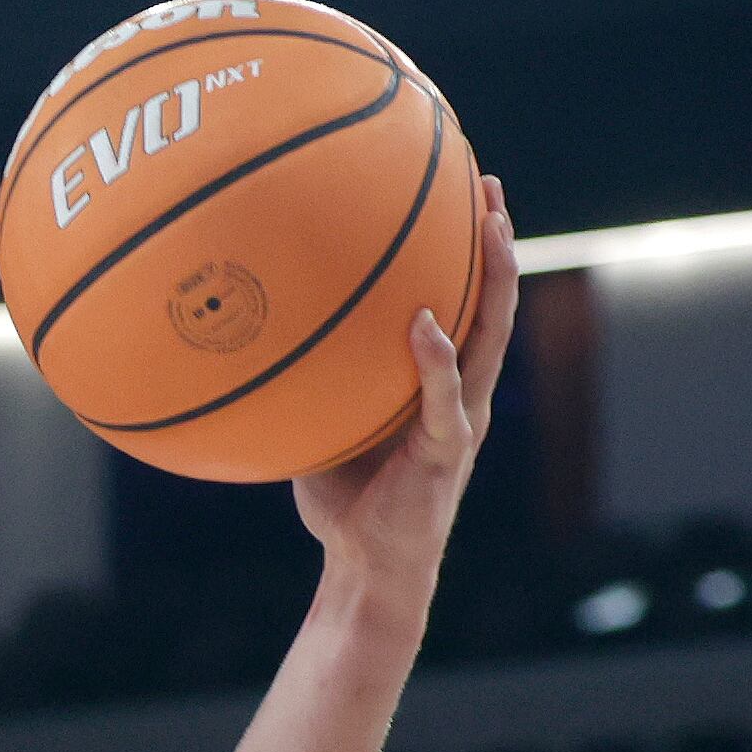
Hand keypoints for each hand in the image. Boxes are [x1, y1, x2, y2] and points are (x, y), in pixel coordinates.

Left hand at [292, 174, 520, 605]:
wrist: (365, 568)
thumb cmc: (343, 499)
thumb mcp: (324, 425)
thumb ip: (314, 380)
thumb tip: (255, 332)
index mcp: (442, 385)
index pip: (466, 303)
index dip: (469, 250)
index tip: (463, 192)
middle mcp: (463, 393)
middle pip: (493, 303)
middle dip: (496, 242)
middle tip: (491, 183)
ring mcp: (461, 420)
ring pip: (490, 338)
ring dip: (495, 281)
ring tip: (494, 227)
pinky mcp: (445, 452)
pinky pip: (444, 399)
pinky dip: (436, 361)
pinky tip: (427, 324)